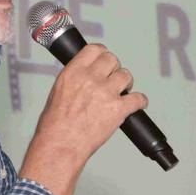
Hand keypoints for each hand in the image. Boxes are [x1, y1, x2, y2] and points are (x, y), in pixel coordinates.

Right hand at [19, 44, 147, 194]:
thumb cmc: (55, 125)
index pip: (95, 49)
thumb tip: (86, 76)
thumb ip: (75, 79)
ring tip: (122, 93)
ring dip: (126, 84)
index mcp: (73, 72)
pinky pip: (138, 98)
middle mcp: (90, 79)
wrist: (60, 145)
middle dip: (115, 69)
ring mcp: (105, 93)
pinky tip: (137, 104)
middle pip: (113, 60)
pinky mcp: (118, 109)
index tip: (105, 61)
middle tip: (113, 79)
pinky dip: (140, 102)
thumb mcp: (58, 92)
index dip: (103, 54)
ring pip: (126, 76)